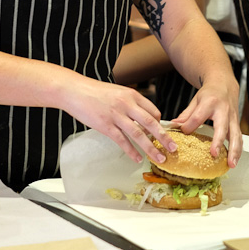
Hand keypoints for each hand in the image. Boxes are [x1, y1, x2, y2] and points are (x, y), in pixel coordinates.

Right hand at [63, 77, 177, 164]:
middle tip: (174, 148)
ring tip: (159, 158)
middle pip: (151, 123)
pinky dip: (131, 151)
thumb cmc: (95, 91)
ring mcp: (116, 115)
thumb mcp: (117, 92)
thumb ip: (130, 103)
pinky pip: (122, 141)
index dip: (160, 124)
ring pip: (139, 134)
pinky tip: (137, 158)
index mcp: (132, 95)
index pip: (153, 111)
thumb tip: (141, 117)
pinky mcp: (105, 125)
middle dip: (164, 137)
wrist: (75, 90)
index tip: (162, 133)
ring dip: (151, 148)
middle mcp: (127, 104)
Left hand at [171, 77, 241, 168]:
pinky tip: (234, 160)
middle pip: (222, 127)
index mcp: (210, 102)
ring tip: (230, 164)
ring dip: (234, 151)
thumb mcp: (195, 100)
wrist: (225, 84)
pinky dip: (238, 150)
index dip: (189, 126)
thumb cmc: (209, 93)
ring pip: (236, 135)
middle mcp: (223, 110)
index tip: (184, 132)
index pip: (198, 117)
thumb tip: (174, 126)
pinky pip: (239, 138)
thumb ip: (186, 115)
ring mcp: (232, 117)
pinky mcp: (237, 123)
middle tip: (214, 154)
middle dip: (218, 141)